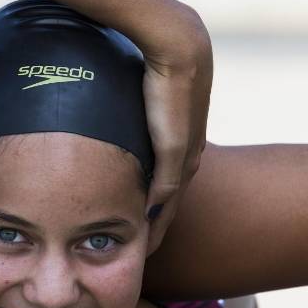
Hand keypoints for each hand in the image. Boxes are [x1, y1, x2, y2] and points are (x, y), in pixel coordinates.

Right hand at [137, 0, 212, 254]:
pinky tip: (140, 229)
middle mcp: (188, 159)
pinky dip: (155, 217)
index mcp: (182, 149)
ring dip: (155, 229)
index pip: (168, 193)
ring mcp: (185, 159)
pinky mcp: (177, 156)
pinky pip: (166, 198)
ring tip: (140, 249)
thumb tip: (120, 150)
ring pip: (171, 208)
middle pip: (171, 207)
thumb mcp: (147, 112)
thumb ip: (138, 133)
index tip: (138, 235)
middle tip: (139, 254)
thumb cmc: (161, 74)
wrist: (179, 53)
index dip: (155, 217)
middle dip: (155, 231)